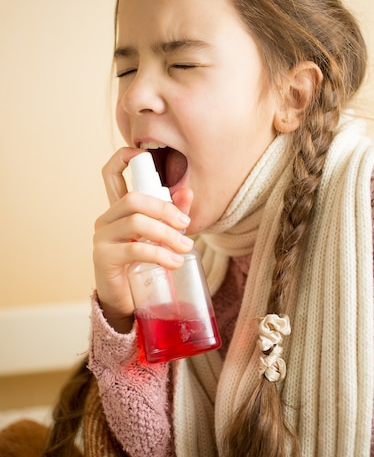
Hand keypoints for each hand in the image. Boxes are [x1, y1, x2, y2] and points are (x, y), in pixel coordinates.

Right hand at [93, 147, 192, 331]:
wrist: (127, 302)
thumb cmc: (145, 265)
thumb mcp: (162, 236)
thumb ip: (173, 214)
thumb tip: (188, 191)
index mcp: (119, 209)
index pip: (110, 173)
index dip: (122, 158)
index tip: (142, 154)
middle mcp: (106, 219)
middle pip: (134, 199)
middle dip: (166, 209)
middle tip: (186, 225)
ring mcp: (102, 238)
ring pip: (136, 222)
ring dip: (167, 234)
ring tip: (186, 248)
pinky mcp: (104, 258)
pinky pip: (135, 249)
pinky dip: (160, 254)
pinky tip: (175, 262)